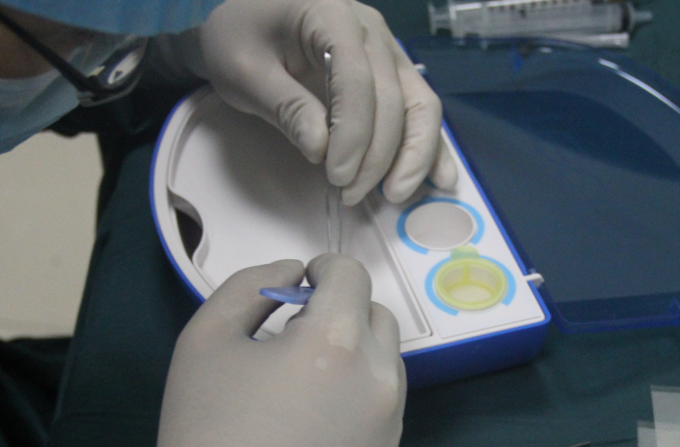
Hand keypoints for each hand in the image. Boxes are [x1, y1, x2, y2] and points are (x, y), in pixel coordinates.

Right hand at [96, 255, 405, 446]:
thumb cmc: (203, 432)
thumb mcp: (206, 338)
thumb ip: (250, 285)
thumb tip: (293, 272)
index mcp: (336, 341)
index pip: (352, 276)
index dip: (324, 268)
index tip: (300, 283)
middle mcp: (379, 378)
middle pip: (376, 315)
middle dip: (341, 310)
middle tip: (295, 334)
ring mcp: (391, 424)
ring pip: (386, 361)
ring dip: (354, 352)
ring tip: (305, 383)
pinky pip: (384, 405)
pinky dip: (359, 395)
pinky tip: (315, 426)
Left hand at [192, 0, 456, 205]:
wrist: (248, 20)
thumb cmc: (239, 39)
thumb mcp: (245, 72)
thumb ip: (285, 106)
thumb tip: (322, 150)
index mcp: (331, 15)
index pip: (356, 79)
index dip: (353, 134)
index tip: (337, 176)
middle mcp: (372, 31)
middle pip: (394, 98)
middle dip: (378, 155)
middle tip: (349, 193)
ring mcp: (388, 51)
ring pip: (420, 105)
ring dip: (413, 155)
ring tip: (394, 195)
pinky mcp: (393, 73)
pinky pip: (420, 109)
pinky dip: (432, 146)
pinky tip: (440, 179)